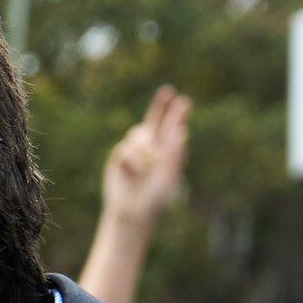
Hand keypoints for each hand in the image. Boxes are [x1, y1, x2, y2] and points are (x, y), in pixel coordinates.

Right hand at [102, 85, 190, 224]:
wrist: (132, 211)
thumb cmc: (155, 199)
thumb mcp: (170, 176)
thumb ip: (176, 155)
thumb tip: (181, 132)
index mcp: (167, 152)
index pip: (173, 128)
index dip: (177, 114)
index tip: (183, 101)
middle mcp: (152, 148)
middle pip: (154, 120)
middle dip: (160, 105)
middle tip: (168, 91)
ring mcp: (134, 151)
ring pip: (138, 134)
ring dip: (144, 148)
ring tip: (147, 166)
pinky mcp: (119, 156)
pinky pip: (125, 148)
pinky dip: (133, 160)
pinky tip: (133, 172)